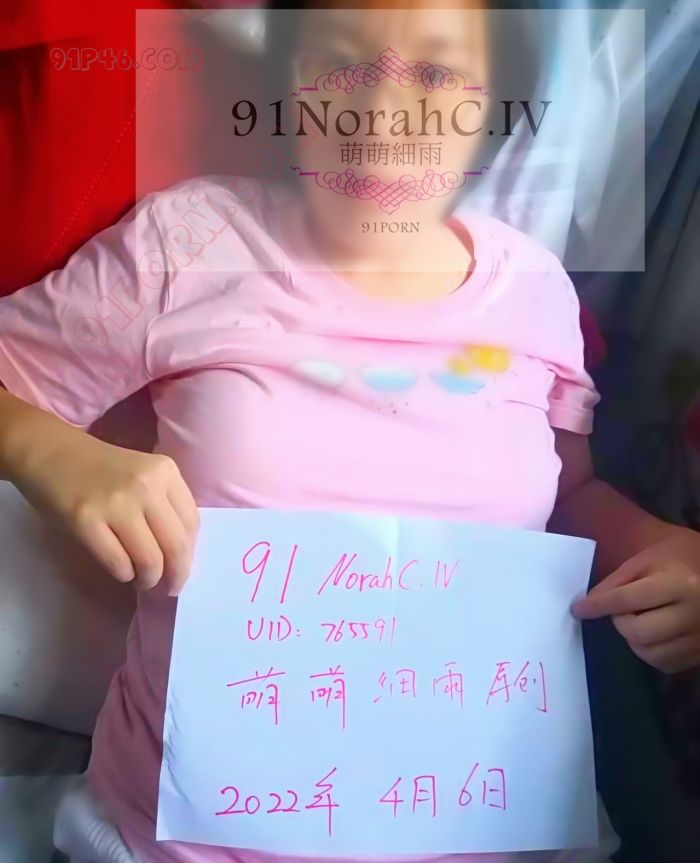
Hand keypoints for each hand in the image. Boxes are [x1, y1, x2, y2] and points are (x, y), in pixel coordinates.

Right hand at [14, 428, 198, 595]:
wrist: (50, 452)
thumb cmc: (100, 467)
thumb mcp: (143, 474)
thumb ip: (164, 504)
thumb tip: (180, 553)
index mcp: (165, 471)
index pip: (192, 523)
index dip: (190, 553)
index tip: (182, 567)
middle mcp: (146, 486)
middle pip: (175, 546)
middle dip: (176, 575)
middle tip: (169, 587)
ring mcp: (116, 503)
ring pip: (149, 560)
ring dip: (148, 579)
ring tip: (142, 580)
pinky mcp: (85, 521)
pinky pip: (118, 563)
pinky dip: (124, 574)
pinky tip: (121, 570)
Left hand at [572, 531, 699, 672]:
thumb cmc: (681, 558)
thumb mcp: (647, 559)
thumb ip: (616, 581)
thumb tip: (589, 603)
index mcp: (679, 583)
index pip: (627, 600)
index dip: (597, 606)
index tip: (577, 610)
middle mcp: (692, 614)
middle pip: (638, 633)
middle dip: (620, 622)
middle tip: (621, 610)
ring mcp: (699, 638)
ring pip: (650, 654)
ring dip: (633, 639)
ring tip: (638, 619)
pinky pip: (665, 664)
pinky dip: (650, 652)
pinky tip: (652, 634)